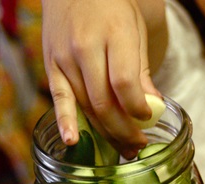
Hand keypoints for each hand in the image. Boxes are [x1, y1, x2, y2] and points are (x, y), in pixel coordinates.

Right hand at [41, 0, 164, 158]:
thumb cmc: (112, 9)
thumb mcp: (136, 33)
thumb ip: (141, 71)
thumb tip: (155, 106)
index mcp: (114, 36)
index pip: (125, 84)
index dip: (137, 109)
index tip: (148, 119)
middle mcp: (86, 48)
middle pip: (104, 101)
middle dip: (124, 130)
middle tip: (138, 146)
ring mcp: (65, 57)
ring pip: (86, 105)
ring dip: (105, 132)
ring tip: (123, 149)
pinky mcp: (50, 65)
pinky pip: (59, 98)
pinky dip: (66, 121)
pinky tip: (73, 141)